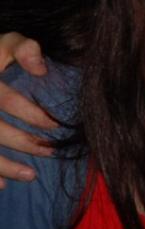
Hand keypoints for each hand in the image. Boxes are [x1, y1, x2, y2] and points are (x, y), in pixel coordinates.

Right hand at [0, 33, 55, 185]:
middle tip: (52, 150)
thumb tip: (42, 70)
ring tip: (31, 176)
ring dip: (5, 166)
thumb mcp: (4, 43)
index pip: (8, 100)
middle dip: (25, 142)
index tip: (55, 123)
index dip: (32, 113)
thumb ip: (24, 48)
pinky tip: (3, 185)